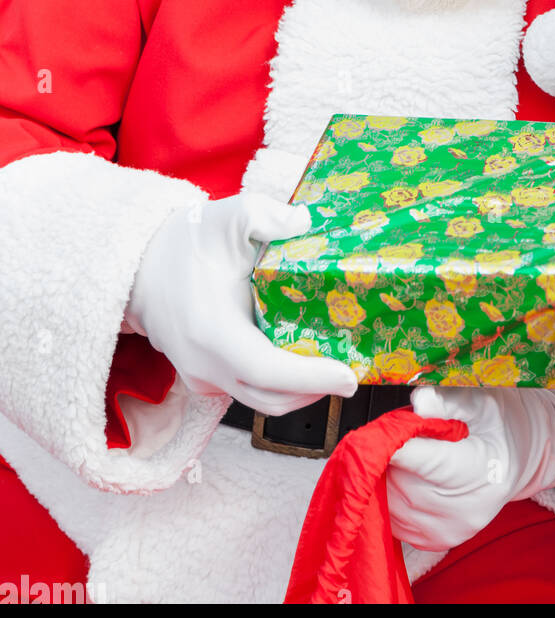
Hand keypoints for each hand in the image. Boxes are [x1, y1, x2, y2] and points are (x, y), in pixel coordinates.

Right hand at [126, 192, 358, 413]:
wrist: (140, 266)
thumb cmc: (184, 243)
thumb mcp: (229, 217)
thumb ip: (268, 216)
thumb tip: (306, 222)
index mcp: (212, 331)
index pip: (267, 370)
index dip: (311, 378)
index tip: (347, 376)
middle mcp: (204, 364)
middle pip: (270, 398)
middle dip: (316, 391)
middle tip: (351, 374)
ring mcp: (201, 376)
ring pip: (259, 400)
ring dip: (298, 392)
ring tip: (331, 371)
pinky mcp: (202, 377)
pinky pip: (246, 391)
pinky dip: (277, 385)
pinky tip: (299, 363)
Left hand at [386, 384, 554, 550]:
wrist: (515, 457)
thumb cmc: (498, 424)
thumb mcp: (480, 402)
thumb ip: (448, 401)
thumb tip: (421, 402)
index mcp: (479, 470)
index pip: (424, 461)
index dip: (396, 443)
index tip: (384, 428)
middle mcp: (465, 509)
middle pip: (401, 480)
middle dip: (391, 453)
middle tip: (403, 432)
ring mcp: (449, 530)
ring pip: (391, 501)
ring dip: (389, 474)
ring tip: (411, 454)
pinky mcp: (435, 542)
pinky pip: (394, 518)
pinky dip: (392, 496)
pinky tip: (409, 477)